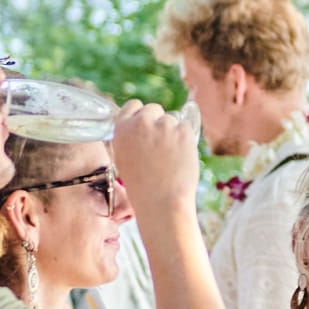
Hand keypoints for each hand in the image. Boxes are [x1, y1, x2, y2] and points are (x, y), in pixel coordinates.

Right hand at [112, 100, 199, 218]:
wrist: (161, 203)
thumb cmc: (142, 187)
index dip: (140, 114)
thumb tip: (142, 126)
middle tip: (161, 145)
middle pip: (153, 109)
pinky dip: (186, 140)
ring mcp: (163, 125)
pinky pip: (186, 127)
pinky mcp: (184, 131)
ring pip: (172, 119)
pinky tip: (180, 158)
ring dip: (173, 132)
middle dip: (158, 121)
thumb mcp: (124, 159)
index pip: (132, 105)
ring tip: (170, 158)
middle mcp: (141, 123)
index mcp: (122, 130)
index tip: (146, 123)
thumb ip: (131, 138)